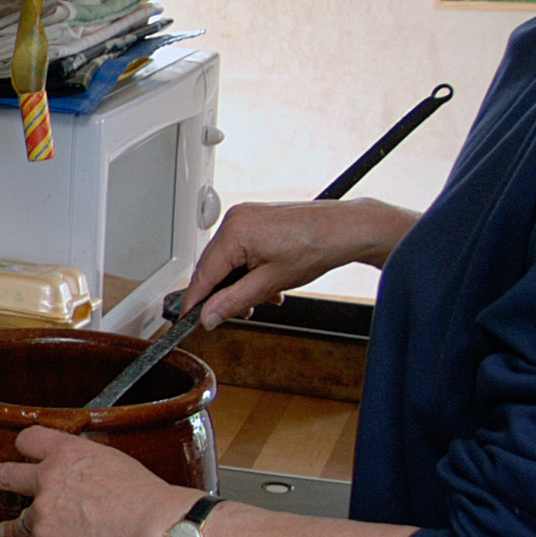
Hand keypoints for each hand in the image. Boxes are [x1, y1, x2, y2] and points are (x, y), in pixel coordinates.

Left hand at [0, 427, 197, 536]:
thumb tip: (82, 477)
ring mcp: (42, 512)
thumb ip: (87, 466)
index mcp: (67, 452)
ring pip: (15, 520)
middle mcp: (48, 478)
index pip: (30, 439)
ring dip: (9, 527)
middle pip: (5, 474)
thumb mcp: (115, 462)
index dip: (24, 446)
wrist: (153, 528)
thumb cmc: (147, 498)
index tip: (20, 450)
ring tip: (2, 530)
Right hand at [179, 199, 418, 324]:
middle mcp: (236, 219)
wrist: (345, 230)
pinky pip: (241, 249)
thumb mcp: (269, 284)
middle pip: (213, 266)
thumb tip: (209, 316)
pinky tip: (267, 286)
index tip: (189, 320)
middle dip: (223, 293)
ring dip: (239, 284)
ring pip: (228, 260)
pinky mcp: (257, 219)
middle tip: (232, 314)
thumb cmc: (316, 247)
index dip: (195, 301)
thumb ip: (233, 302)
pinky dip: (249, 270)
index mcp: (234, 232)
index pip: (203, 273)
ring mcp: (246, 217)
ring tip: (260, 300)